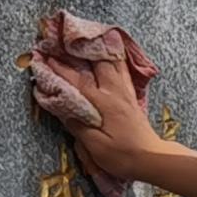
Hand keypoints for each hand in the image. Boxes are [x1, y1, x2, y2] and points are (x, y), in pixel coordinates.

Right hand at [22, 12, 167, 181]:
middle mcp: (114, 92)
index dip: (59, 70)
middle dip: (80, 50)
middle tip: (66, 40)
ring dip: (98, 50)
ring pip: (112, 62)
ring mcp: (125, 92)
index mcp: (103, 104)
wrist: (151, 158)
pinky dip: (115, 58)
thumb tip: (62, 108)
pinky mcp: (131, 96)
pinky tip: (111, 53)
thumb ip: (78, 126)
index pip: (77, 82)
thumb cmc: (122, 156)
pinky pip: (122, 70)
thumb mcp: (96, 146)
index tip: (45, 58)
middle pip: (97, 63)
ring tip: (88, 39)